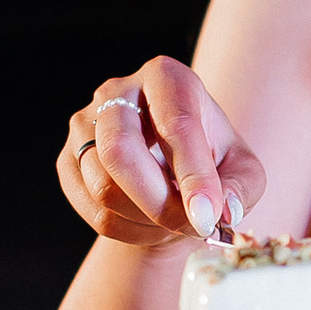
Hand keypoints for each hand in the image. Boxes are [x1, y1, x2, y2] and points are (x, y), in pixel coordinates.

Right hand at [57, 60, 267, 249]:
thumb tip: (222, 211)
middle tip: (192, 227)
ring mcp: (84, 125)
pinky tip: (151, 224)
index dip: (193, 176)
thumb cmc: (212, 163)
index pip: (175, 125)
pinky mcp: (68, 161)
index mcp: (166, 78)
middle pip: (120, 151)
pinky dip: (128, 231)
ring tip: (176, 221)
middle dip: (159, 202)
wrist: (172, 175)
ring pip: (104, 187)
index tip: (208, 216)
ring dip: (147, 220)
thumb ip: (241, 187)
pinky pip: (94, 210)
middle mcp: (116, 92)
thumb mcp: (242, 171)